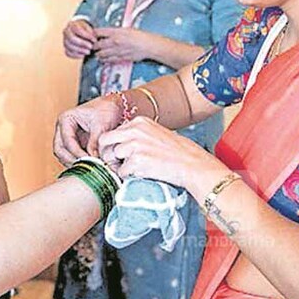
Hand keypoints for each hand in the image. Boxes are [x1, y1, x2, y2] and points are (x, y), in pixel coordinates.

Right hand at [53, 97, 121, 164]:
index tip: (88, 160)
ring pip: (64, 155)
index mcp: (66, 119)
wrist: (114, 106)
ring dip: (74, 162)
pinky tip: (90, 166)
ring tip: (88, 168)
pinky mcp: (76, 144)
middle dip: (71, 160)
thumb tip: (93, 158)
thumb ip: (95, 142)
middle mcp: (63, 128)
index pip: (67, 141)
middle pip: (59, 150)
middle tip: (85, 167)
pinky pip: (72, 156)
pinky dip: (79, 162)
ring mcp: (68, 137)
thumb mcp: (101, 124)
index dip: (76, 153)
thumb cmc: (106, 109)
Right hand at [63, 19, 96, 58]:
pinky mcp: (65, 48)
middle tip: (91, 47)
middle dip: (82, 43)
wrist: (79, 32)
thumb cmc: (85, 29)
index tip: (94, 40)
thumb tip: (94, 38)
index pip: (78, 30)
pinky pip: (68, 53)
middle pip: (72, 38)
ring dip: (80, 50)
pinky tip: (83, 55)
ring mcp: (64, 40)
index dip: (87, 36)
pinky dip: (75, 55)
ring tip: (88, 52)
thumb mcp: (89, 27)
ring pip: (69, 46)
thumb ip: (91, 32)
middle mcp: (66, 32)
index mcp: (72, 24)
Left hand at [93, 28, 154, 62]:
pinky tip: (104, 59)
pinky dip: (105, 60)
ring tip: (97, 53)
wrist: (148, 45)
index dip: (93, 34)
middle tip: (93, 46)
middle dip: (93, 45)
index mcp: (115, 32)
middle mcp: (114, 41)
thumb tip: (108, 33)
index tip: (92, 35)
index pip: (98, 32)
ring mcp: (116, 51)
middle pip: (97, 45)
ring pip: (101, 54)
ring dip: (98, 54)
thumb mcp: (126, 29)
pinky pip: (109, 60)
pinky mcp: (120, 58)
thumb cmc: (140, 36)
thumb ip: (116, 31)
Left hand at [98, 116, 229, 197]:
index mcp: (139, 122)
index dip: (114, 145)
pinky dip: (128, 177)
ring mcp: (135, 145)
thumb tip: (119, 145)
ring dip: (118, 167)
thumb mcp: (155, 134)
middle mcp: (135, 130)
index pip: (112, 131)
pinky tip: (141, 175)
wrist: (193, 165)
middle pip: (105, 141)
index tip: (119, 154)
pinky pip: (121, 172)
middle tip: (116, 164)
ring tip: (132, 170)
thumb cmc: (177, 153)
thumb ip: (137, 136)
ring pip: (111, 157)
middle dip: (107, 154)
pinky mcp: (137, 161)